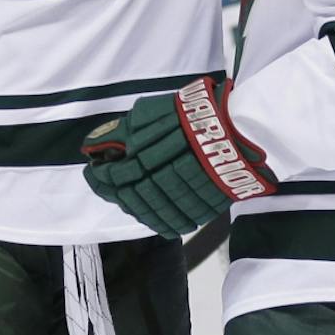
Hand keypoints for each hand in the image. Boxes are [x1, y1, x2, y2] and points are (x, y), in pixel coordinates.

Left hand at [83, 78, 274, 238]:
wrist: (242, 124)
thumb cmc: (196, 113)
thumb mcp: (154, 111)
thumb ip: (125, 131)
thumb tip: (94, 146)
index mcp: (156, 148)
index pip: (119, 173)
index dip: (102, 177)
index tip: (93, 173)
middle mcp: (169, 172)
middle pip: (135, 195)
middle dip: (116, 195)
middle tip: (108, 189)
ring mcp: (189, 190)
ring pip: (156, 212)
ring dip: (139, 211)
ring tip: (129, 204)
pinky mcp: (206, 202)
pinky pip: (179, 220)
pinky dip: (163, 222)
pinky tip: (155, 218)